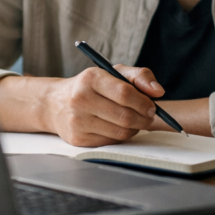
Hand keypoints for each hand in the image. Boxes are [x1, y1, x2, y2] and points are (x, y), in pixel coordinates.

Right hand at [41, 64, 164, 146]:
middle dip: (144, 118)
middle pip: (125, 116)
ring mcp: (77, 121)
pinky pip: (111, 142)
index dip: (144, 102)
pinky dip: (122, 136)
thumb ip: (139, 76)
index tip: (152, 106)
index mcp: (91, 78)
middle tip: (149, 116)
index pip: (125, 93)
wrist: (56, 103)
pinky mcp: (77, 139)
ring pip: (120, 132)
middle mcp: (80, 99)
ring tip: (136, 121)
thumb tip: (158, 91)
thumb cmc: (91, 86)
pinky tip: (120, 127)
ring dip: (135, 128)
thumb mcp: (113, 72)